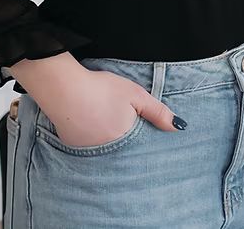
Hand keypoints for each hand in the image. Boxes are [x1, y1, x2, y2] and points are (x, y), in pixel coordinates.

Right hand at [46, 66, 185, 147]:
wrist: (64, 89)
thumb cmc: (102, 90)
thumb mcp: (136, 96)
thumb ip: (158, 112)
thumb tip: (179, 127)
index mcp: (126, 143)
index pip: (141, 149)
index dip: (143, 140)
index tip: (144, 134)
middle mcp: (107, 154)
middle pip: (123, 150)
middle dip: (126, 141)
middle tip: (121, 122)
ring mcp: (88, 153)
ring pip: (105, 149)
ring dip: (108, 140)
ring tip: (105, 120)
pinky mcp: (72, 147)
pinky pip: (88, 146)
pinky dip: (92, 137)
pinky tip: (90, 122)